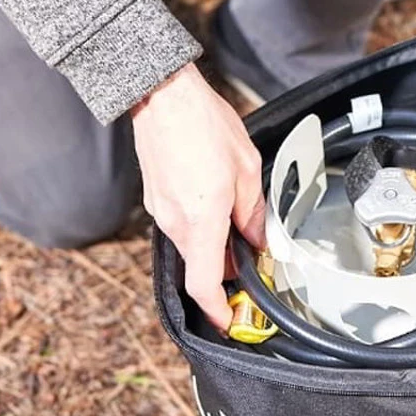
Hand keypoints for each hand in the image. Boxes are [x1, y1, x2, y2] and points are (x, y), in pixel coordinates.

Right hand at [131, 64, 264, 331]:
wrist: (162, 95)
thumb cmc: (204, 124)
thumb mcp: (247, 169)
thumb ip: (254, 213)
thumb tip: (259, 241)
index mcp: (201, 220)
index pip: (202, 285)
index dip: (217, 310)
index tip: (231, 321)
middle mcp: (175, 222)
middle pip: (199, 267)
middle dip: (225, 273)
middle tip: (252, 266)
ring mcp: (161, 210)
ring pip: (190, 246)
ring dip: (214, 248)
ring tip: (240, 230)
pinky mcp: (155, 198)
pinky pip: (181, 226)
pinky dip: (201, 229)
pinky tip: (219, 208)